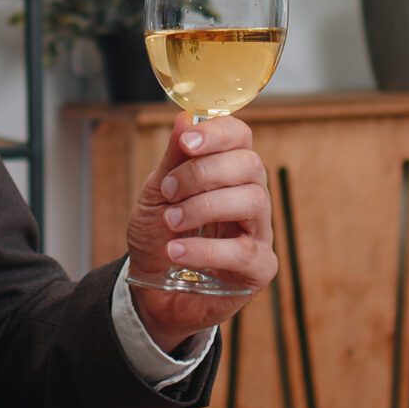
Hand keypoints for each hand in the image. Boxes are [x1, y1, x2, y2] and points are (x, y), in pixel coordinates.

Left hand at [125, 113, 276, 351]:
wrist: (149, 289)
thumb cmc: (158, 236)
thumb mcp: (157, 194)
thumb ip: (173, 159)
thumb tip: (184, 118)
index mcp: (228, 171)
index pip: (240, 137)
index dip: (218, 133)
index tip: (187, 143)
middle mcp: (250, 196)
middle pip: (250, 165)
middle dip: (203, 173)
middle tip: (170, 191)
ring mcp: (259, 231)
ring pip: (252, 200)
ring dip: (204, 206)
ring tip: (172, 221)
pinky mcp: (259, 267)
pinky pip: (245, 250)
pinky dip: (206, 248)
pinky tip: (177, 251)